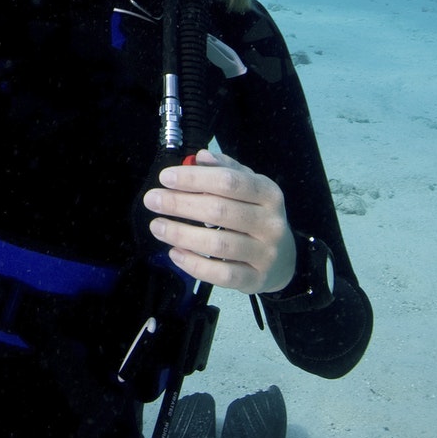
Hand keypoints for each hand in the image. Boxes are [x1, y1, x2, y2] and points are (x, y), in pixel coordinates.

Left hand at [145, 148, 296, 294]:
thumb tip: (202, 157)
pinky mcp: (256, 280)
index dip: (194, 178)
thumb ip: (226, 170)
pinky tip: (174, 253)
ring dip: (182, 234)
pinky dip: (194, 264)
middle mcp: (270, 223)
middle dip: (180, 204)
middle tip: (152, 200)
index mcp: (268, 193)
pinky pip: (222, 274)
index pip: (229, 181)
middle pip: (220, 210)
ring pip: (218, 244)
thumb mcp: (249, 188)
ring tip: (157, 226)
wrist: (284, 261)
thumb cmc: (257, 216)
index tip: (165, 178)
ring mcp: (265, 254)